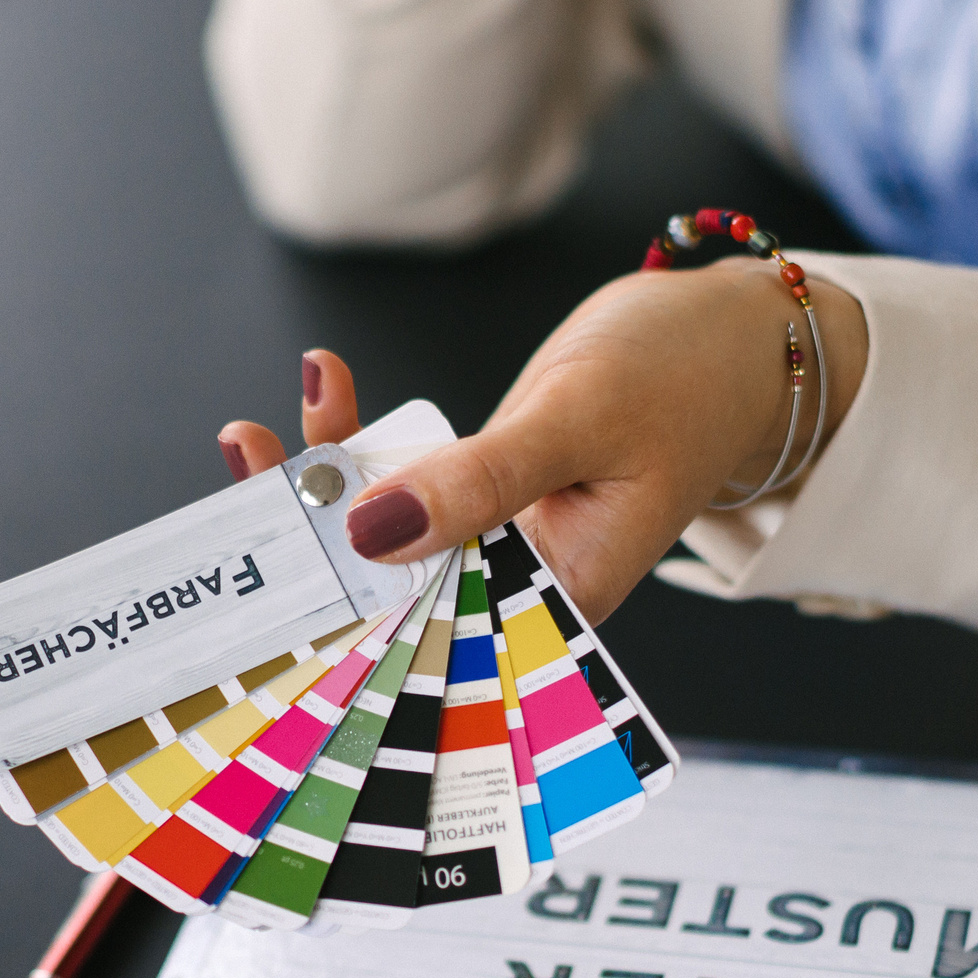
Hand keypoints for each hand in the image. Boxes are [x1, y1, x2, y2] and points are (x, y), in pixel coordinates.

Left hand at [216, 263, 868, 621]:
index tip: (260, 579)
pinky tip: (325, 383)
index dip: (336, 621)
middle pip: (385, 594)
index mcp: (551, 604)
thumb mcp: (579, 422)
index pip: (425, 641)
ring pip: (380, 537)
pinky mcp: (477, 497)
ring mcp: (490, 544)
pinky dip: (357, 443)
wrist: (735, 336)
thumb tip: (371, 526)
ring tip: (255, 429)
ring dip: (316, 486)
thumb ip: (479, 480)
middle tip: (242, 464)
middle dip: (302, 547)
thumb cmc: (689, 378)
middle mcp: (512, 588)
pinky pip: (401, 486)